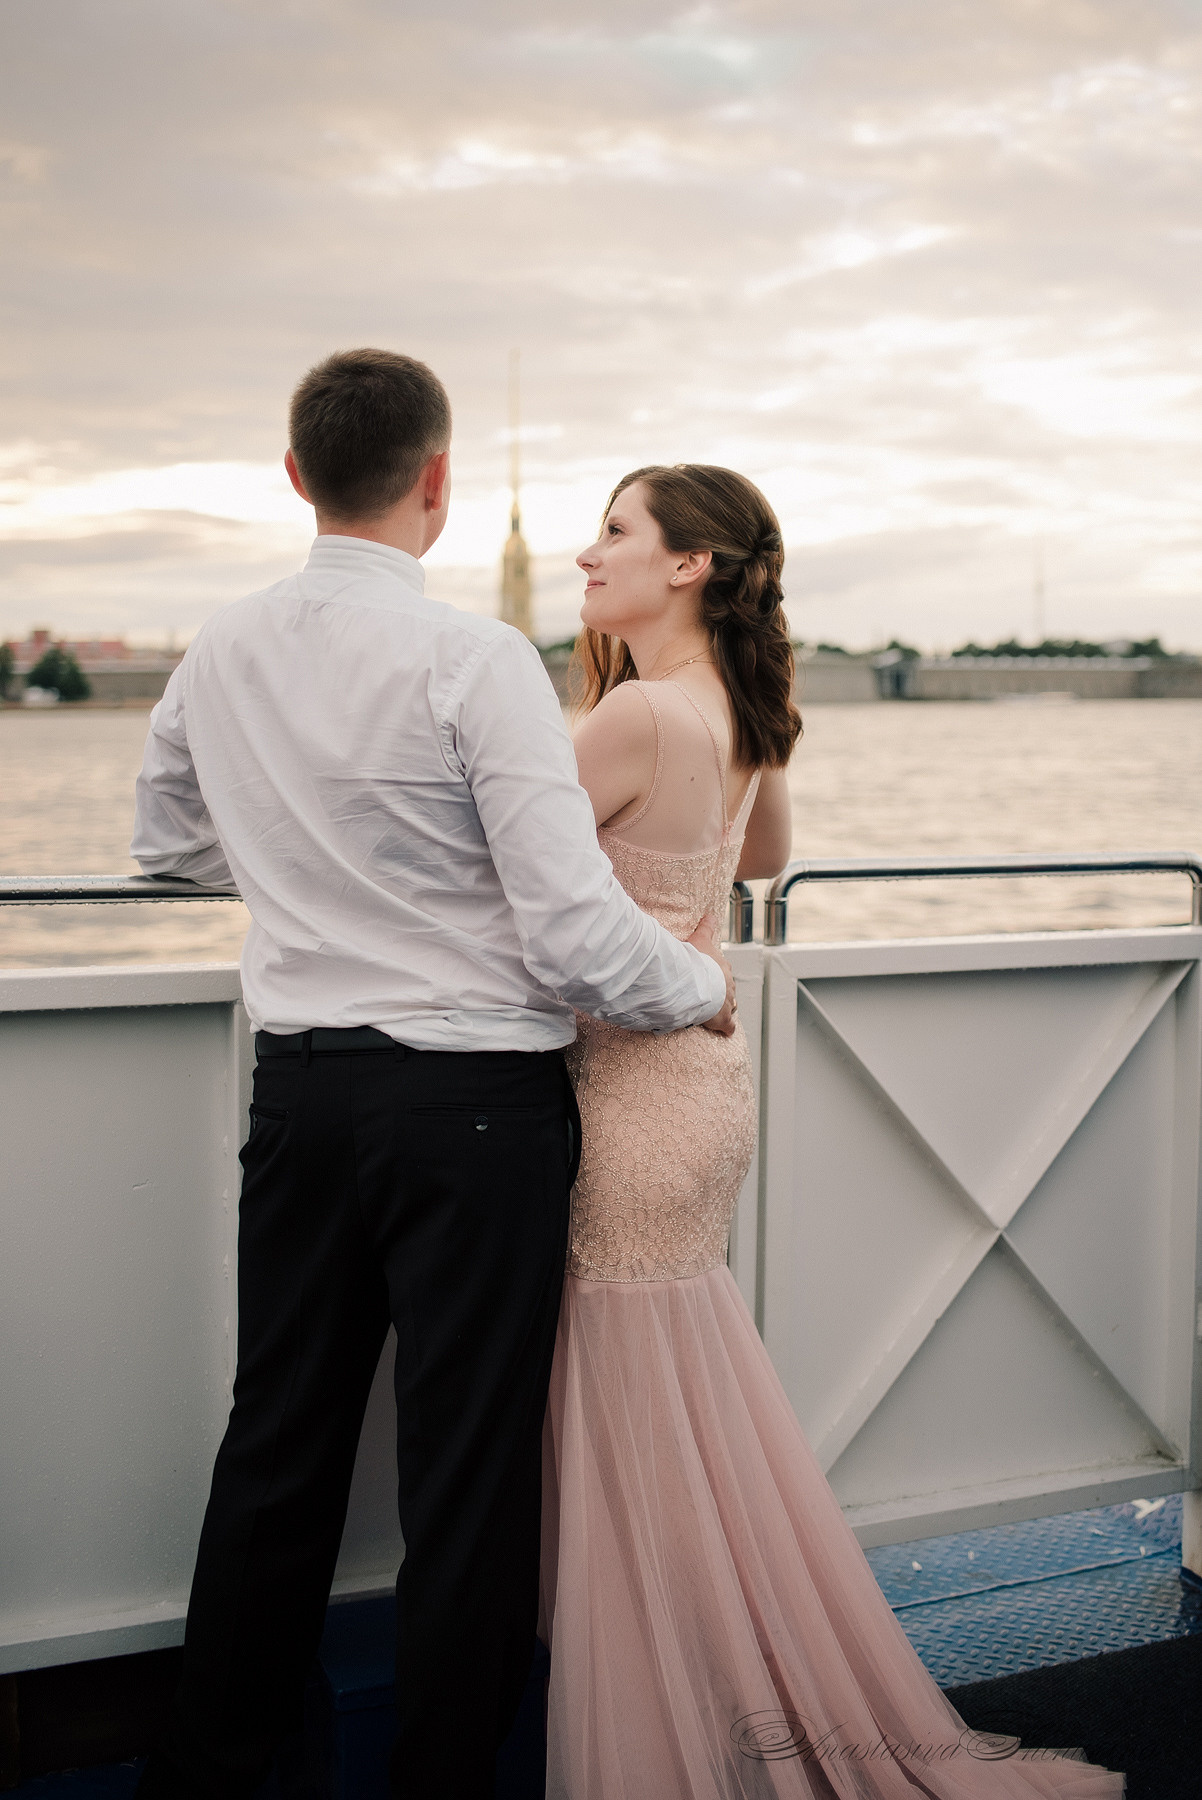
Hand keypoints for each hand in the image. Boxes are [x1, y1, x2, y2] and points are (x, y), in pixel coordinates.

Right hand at [687, 912, 736, 1036]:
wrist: (692, 982)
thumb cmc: (694, 961)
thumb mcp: (700, 939)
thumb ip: (706, 927)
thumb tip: (711, 914)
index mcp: (723, 968)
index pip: (722, 971)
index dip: (715, 974)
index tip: (707, 976)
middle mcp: (729, 985)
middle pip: (728, 989)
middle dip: (721, 991)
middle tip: (709, 994)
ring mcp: (728, 1003)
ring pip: (731, 1006)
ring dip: (724, 1008)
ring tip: (715, 1011)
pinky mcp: (723, 1020)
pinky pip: (728, 1026)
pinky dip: (727, 1028)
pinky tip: (725, 1031)